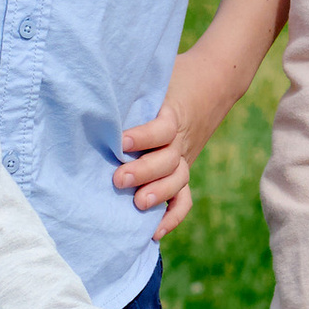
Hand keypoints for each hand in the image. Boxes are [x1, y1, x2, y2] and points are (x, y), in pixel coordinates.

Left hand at [114, 73, 201, 233]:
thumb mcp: (156, 76)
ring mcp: (183, 158)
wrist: (213, 82)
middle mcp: (180, 140)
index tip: (121, 141)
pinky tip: (155, 232)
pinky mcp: (182, 171)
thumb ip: (134, 89)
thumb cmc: (174, 77)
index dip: (143, 137)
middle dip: (144, 172)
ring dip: (158, 194)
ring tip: (138, 204)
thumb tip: (96, 91)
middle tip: (119, 179)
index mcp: (172, 114)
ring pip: (177, 180)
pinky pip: (184, 198)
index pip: (162, 129)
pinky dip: (172, 216)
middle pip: (167, 160)